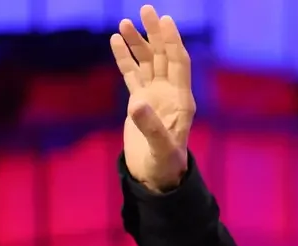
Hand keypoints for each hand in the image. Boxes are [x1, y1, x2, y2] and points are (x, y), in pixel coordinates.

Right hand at [109, 5, 194, 191]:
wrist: (157, 177)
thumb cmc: (165, 165)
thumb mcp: (160, 148)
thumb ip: (150, 126)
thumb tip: (137, 104)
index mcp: (181, 100)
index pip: (178, 63)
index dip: (172, 42)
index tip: (166, 20)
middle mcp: (170, 94)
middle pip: (163, 57)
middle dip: (156, 34)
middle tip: (147, 10)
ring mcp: (154, 96)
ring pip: (147, 63)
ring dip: (138, 43)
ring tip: (124, 23)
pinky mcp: (139, 102)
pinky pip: (132, 74)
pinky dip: (125, 58)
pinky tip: (116, 41)